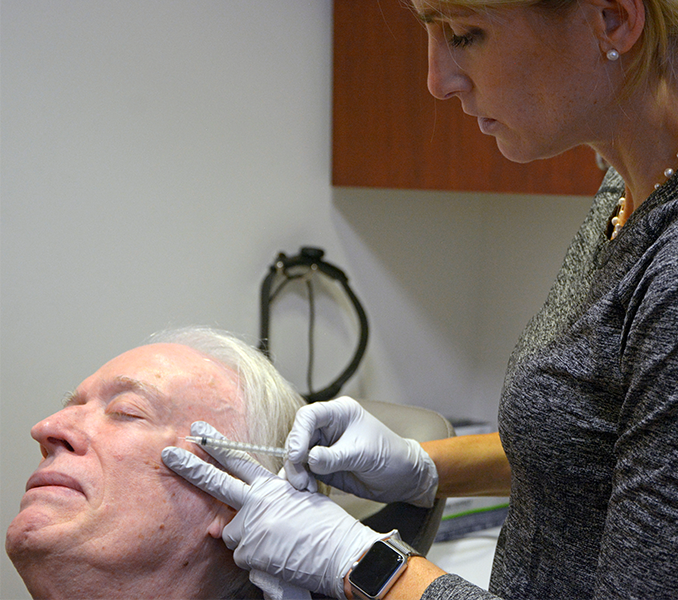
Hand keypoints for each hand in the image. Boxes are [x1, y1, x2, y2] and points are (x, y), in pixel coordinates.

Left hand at [162, 421, 382, 598]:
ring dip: (247, 541)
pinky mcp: (250, 551)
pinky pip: (243, 558)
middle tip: (168, 454)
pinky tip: (278, 558)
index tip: (200, 432)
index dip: (217, 445)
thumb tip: (249, 509)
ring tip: (276, 545)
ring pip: (232, 533)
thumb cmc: (326, 527)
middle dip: (190, 467)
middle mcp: (257, 502)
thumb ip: (271, 500)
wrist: (339, 552)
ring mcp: (251, 526)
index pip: (239, 459)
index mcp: (272, 485)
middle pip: (217, 482)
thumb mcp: (300, 501)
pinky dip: (257, 561)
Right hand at [284, 397, 437, 507]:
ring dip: (297, 472)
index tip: (296, 456)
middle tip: (299, 480)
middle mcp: (328, 427)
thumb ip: (333, 457)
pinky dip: (302, 480)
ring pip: (298, 456)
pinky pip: (305, 470)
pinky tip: (307, 489)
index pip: (309, 416)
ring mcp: (324, 446)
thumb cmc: (389, 456)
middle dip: (295, 459)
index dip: (298, 434)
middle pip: (298, 437)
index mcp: (339, 413)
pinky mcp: (323, 465)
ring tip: (305, 487)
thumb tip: (308, 459)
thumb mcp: (362, 455)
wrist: (402, 478)